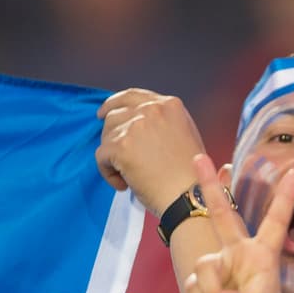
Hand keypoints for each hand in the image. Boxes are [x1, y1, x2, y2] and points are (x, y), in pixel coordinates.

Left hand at [95, 89, 205, 215]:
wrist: (190, 196)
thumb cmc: (192, 175)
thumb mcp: (186, 135)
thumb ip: (163, 122)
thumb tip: (136, 123)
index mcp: (169, 105)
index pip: (132, 95)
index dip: (115, 104)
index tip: (105, 113)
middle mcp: (151, 110)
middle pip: (115, 114)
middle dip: (113, 135)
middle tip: (118, 154)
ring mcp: (135, 127)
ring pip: (106, 135)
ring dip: (112, 155)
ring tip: (128, 174)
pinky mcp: (120, 146)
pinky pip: (101, 156)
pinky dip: (108, 172)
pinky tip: (123, 183)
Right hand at [182, 154, 290, 292]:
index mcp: (264, 257)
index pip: (275, 222)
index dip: (284, 198)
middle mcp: (239, 254)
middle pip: (222, 214)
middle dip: (210, 185)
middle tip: (199, 156)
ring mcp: (218, 266)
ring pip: (206, 268)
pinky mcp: (200, 280)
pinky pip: (195, 285)